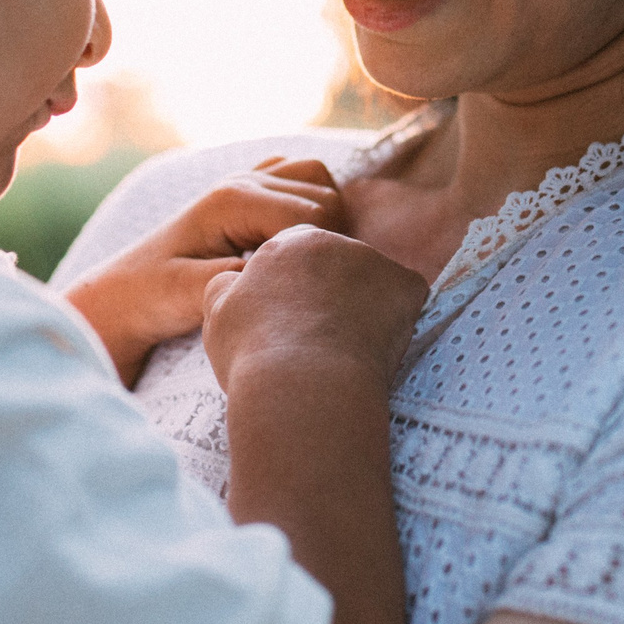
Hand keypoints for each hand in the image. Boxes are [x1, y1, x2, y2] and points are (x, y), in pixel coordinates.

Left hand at [63, 157, 345, 384]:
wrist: (120, 296)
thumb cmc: (150, 299)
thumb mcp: (191, 295)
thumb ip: (237, 279)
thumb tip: (283, 270)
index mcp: (232, 199)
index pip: (314, 215)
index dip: (320, 254)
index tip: (301, 291)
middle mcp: (242, 180)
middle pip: (327, 197)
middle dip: (328, 239)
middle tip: (304, 282)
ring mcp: (246, 181)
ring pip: (321, 183)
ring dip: (325, 221)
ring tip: (302, 265)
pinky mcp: (249, 192)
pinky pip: (304, 182)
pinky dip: (313, 207)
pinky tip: (294, 247)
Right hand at [201, 224, 426, 396]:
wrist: (303, 382)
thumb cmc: (254, 353)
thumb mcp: (218, 314)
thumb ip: (227, 287)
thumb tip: (234, 280)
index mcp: (286, 244)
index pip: (298, 258)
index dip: (297, 294)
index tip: (293, 327)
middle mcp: (331, 241)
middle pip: (339, 268)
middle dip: (334, 298)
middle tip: (322, 343)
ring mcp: (372, 260)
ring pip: (373, 285)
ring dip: (365, 311)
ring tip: (347, 352)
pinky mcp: (405, 284)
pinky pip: (406, 301)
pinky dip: (397, 323)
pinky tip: (375, 351)